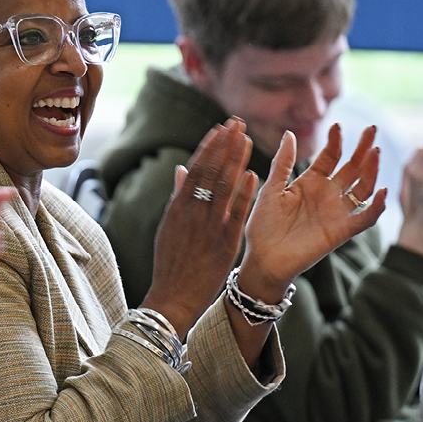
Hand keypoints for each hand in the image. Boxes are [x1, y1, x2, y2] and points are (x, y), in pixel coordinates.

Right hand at [140, 118, 257, 336]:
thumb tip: (182, 169)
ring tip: (247, 139)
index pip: (195, 169)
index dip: (209, 147)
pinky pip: (236, 214)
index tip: (221, 128)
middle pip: (210, 172)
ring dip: (236, 161)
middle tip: (238, 123)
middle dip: (225, 145)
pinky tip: (254, 175)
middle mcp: (191, 214)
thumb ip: (177, 197)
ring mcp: (207, 227)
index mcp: (177, 209)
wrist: (174, 298)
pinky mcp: (224, 243)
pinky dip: (244, 193)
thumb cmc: (171, 264)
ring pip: (224, 187)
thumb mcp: (167, 228)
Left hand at [239, 123, 386, 298]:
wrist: (263, 259)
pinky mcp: (342, 231)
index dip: (336, 142)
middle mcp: (327, 194)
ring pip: (363, 188)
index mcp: (310, 182)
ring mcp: (337, 212)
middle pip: (352, 168)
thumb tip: (290, 133)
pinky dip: (378, 206)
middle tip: (373, 129)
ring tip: (375, 152)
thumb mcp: (270, 190)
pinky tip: (383, 191)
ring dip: (372, 171)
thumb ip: (282, 163)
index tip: (338, 126)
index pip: (330, 157)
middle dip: (363, 149)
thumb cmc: (263, 226)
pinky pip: (366, 218)